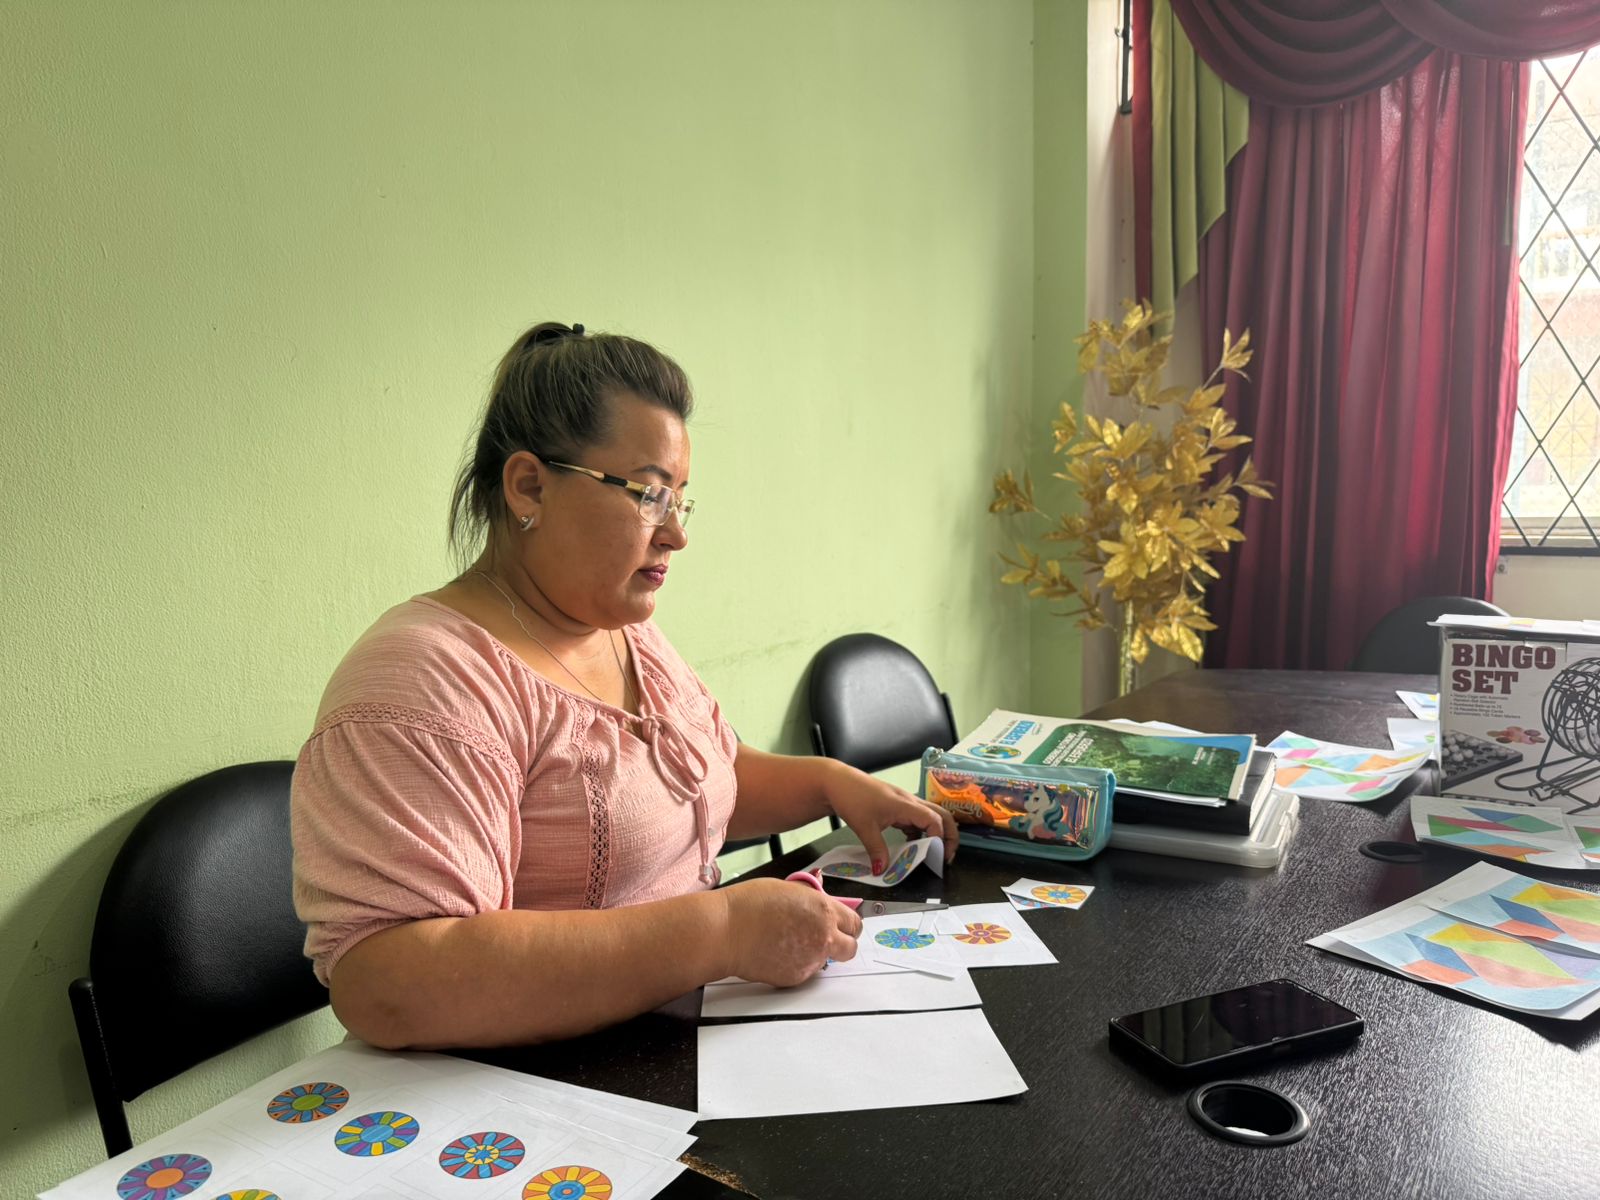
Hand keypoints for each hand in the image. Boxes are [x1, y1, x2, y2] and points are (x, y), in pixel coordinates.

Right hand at [719, 877, 862, 986]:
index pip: (854, 923)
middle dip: (843, 944)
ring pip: (826, 962)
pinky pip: (805, 971)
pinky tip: (778, 952)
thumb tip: (819, 909)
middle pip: (850, 948)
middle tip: (827, 939)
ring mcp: (811, 960)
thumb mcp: (790, 890)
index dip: (848, 925)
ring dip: (816, 954)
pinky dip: (797, 964)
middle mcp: (823, 937)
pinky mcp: (796, 977)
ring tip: (790, 942)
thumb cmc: (749, 905)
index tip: (843, 926)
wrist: (726, 930)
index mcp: (824, 910)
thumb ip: (812, 902)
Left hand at [820, 761, 959, 874]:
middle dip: (949, 836)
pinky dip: (920, 831)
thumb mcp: (864, 827)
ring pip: (931, 816)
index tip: (937, 857)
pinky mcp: (898, 806)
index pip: (935, 820)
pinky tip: (911, 844)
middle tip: (946, 858)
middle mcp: (910, 802)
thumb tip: (883, 870)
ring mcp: (905, 803)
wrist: (837, 781)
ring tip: (931, 854)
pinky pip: (917, 818)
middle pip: (942, 815)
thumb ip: (876, 850)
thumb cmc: (852, 798)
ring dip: (935, 834)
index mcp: (906, 805)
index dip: (940, 839)